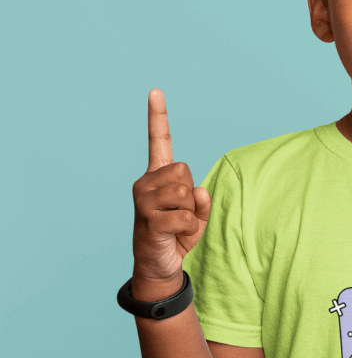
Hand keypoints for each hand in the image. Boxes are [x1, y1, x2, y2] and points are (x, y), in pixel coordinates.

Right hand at [130, 89, 210, 297]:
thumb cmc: (176, 236)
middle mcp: (145, 183)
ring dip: (190, 213)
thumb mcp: (196, 216)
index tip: (155, 91)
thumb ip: (201, 200)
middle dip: (190, 194)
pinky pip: (185, 216)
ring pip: (185, 192)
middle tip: (179, 214)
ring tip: (177, 226)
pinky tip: (175, 237)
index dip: (158, 116)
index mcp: (157, 177)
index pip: (158, 141)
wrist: (158, 267)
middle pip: (184, 170)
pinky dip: (188, 229)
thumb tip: (199, 190)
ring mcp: (144, 201)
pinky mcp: (149, 220)